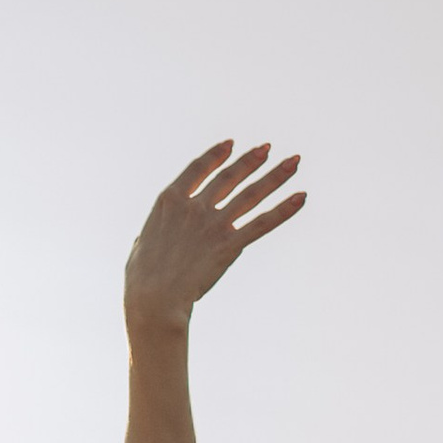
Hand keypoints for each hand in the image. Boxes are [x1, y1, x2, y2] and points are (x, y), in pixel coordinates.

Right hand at [124, 141, 305, 331]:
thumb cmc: (141, 279)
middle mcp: (195, 207)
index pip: (198, 169)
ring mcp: (214, 224)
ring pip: (251, 194)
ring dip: (275, 176)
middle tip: (268, 148)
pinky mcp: (230, 245)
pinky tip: (301, 197)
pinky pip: (263, 224)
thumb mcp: (141, 246)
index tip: (231, 144)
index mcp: (171, 201)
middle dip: (251, 160)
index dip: (216, 155)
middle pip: (229, 177)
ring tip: (293, 162)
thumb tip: (146, 239)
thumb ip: (151, 235)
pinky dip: (284, 210)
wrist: (155, 298)